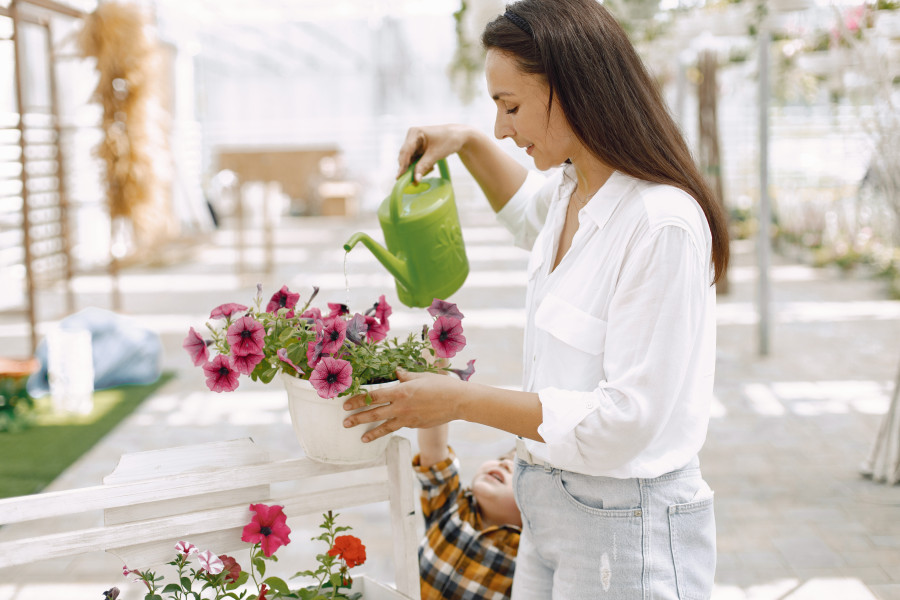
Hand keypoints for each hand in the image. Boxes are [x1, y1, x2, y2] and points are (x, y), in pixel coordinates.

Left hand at [342, 369, 464, 442]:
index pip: (374, 396)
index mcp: (401, 391)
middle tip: (345, 422)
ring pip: (385, 426)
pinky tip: (383, 431)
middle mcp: (401, 406)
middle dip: (358, 418)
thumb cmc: (441, 385)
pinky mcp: (414, 425)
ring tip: (360, 437)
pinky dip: (389, 429)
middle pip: (374, 413)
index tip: (347, 404)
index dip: (358, 400)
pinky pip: (398, 427)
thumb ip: (405, 376)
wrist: (458, 401)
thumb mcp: (421, 376)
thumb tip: (395, 372)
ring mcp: (408, 418)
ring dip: (370, 432)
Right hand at [396, 124, 470, 182]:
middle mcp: (412, 137)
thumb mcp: (435, 154)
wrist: (458, 136)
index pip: (405, 151)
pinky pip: (415, 161)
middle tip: (414, 181)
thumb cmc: (448, 140)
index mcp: (414, 133)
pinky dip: (421, 166)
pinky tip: (431, 166)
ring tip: (431, 168)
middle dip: (410, 168)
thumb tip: (415, 180)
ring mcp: (414, 143)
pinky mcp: (418, 149)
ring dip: (417, 168)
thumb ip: (424, 166)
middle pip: (405, 157)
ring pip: (410, 160)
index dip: (402, 165)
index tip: (400, 177)